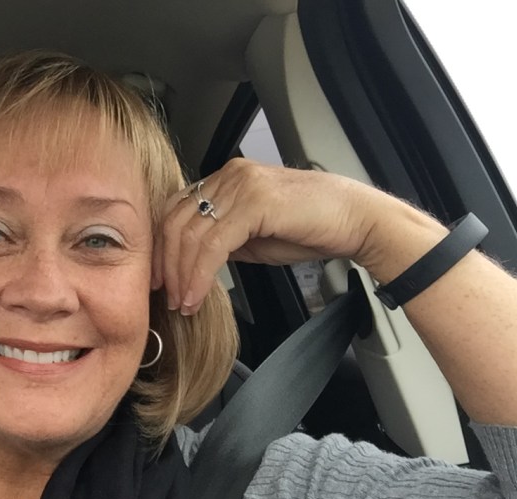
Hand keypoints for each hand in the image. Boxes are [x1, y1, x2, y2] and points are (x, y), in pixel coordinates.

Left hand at [154, 159, 403, 313]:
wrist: (356, 221)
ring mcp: (240, 185)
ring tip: (184, 304)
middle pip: (175, 221)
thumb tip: (191, 263)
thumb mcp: (252, 236)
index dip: (162, 247)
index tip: (160, 279)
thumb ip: (220, 241)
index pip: (175, 210)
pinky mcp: (254, 202)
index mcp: (225, 178)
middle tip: (168, 297)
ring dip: (182, 276)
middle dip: (166, 265)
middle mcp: (228, 175)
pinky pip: (213, 245)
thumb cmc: (310, 228)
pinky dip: (200, 275)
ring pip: (191, 236)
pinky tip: (198, 296)